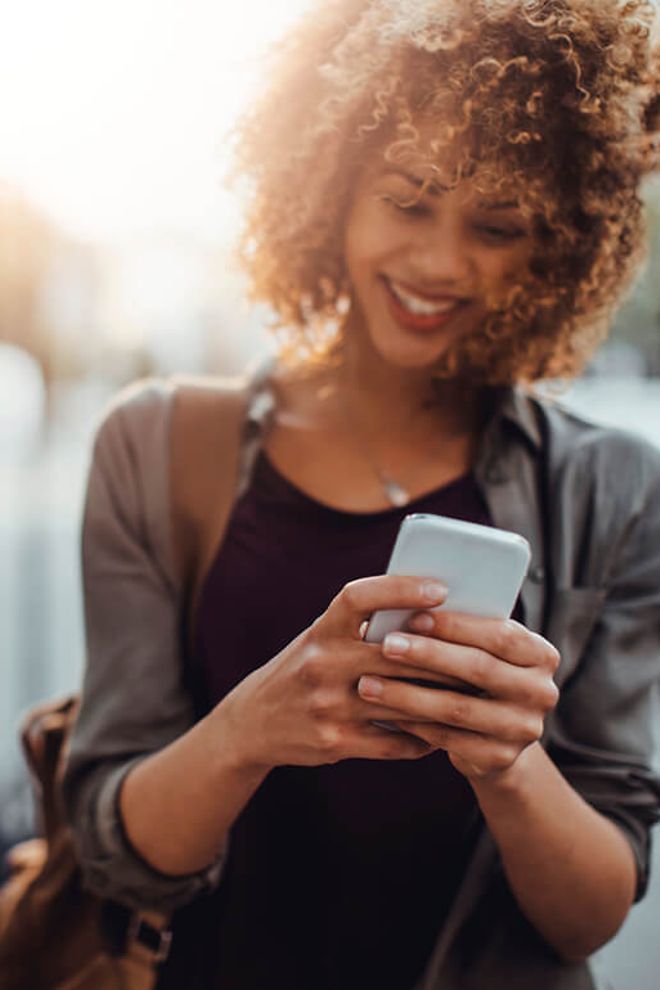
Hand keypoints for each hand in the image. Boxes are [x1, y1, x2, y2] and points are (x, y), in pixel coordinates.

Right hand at [215, 576, 454, 771]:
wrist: (253, 722)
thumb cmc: (303, 669)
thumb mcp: (320, 639)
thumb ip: (363, 628)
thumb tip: (431, 614)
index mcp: (321, 630)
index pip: (360, 597)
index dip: (401, 588)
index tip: (440, 588)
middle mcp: (321, 663)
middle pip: (397, 654)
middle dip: (444, 656)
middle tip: (484, 654)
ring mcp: (327, 704)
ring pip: (403, 700)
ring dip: (443, 700)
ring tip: (475, 695)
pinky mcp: (335, 741)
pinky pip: (394, 740)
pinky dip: (423, 738)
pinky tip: (443, 733)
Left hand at [356, 610, 559, 781]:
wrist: (495, 737)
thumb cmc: (477, 676)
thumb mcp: (482, 650)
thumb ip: (463, 632)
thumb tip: (410, 604)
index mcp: (541, 655)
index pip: (500, 634)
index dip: (456, 625)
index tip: (414, 615)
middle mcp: (542, 692)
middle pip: (479, 669)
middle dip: (428, 655)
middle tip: (386, 645)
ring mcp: (523, 729)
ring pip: (458, 708)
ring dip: (408, 694)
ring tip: (369, 683)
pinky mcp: (499, 759)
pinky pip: (448, 739)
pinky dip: (413, 724)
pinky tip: (384, 712)